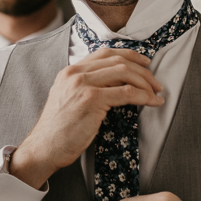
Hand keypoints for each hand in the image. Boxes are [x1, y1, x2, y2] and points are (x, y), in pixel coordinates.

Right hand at [10, 48, 163, 190]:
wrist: (44, 147)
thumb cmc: (58, 130)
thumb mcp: (68, 99)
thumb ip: (85, 87)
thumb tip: (115, 85)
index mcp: (70, 71)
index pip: (105, 53)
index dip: (129, 55)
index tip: (144, 63)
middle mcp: (75, 73)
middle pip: (118, 61)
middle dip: (142, 71)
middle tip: (156, 83)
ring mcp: (83, 85)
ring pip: (124, 73)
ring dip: (146, 83)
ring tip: (156, 93)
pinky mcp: (91, 100)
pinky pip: (126, 93)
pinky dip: (144, 96)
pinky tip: (152, 102)